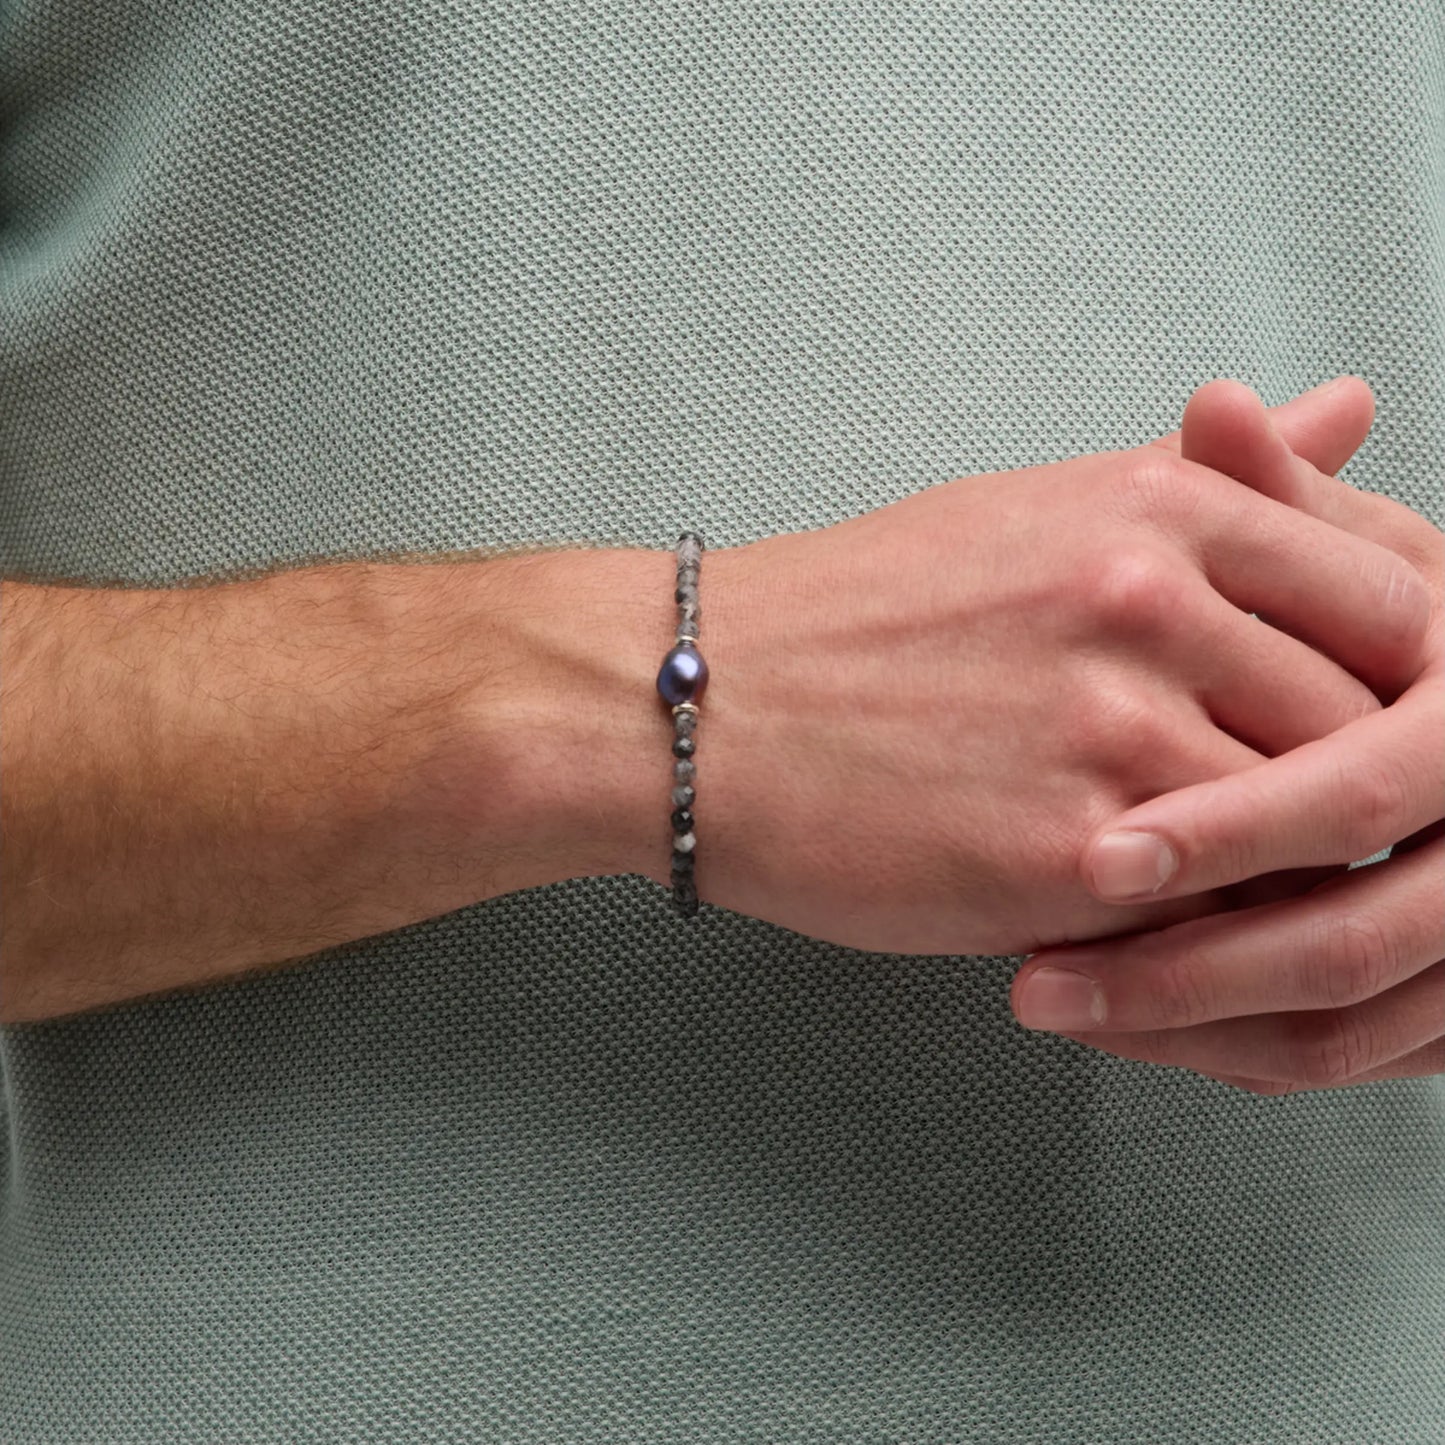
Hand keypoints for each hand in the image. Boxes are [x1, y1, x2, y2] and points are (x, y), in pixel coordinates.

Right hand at [684, 383, 1432, 958]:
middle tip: (1301, 822)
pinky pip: (1210, 909)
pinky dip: (1208, 923)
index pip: (1397, 595)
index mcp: (1160, 506)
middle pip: (1371, 720)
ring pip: (1303, 824)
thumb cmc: (865, 613)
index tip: (1368, 730)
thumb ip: (1218, 477)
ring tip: (1219, 873)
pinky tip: (1147, 912)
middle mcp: (1149, 602)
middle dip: (1357, 785)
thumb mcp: (1044, 506)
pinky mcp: (1058, 851)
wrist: (705, 703)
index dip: (1410, 685)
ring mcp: (1107, 728)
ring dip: (1285, 862)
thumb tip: (1350, 410)